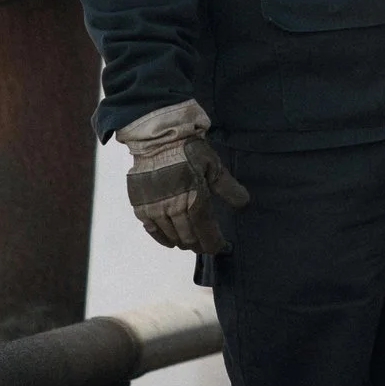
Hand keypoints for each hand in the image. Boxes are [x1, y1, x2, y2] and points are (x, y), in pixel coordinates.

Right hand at [115, 100, 250, 252]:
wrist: (158, 138)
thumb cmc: (190, 150)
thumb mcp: (214, 166)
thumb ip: (229, 188)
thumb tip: (244, 204)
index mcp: (194, 198)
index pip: (206, 231)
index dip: (214, 243)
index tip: (221, 247)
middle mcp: (173, 207)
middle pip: (188, 237)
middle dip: (199, 244)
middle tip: (205, 244)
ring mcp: (155, 208)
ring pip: (171, 236)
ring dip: (182, 242)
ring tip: (190, 242)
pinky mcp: (140, 206)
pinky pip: (152, 230)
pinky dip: (163, 238)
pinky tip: (170, 240)